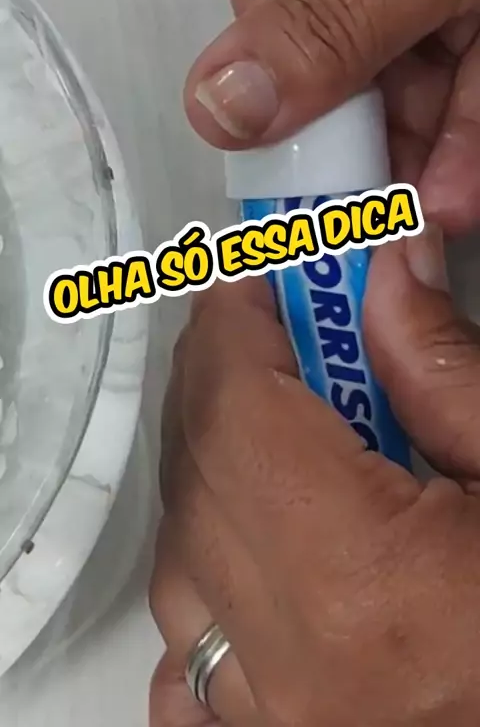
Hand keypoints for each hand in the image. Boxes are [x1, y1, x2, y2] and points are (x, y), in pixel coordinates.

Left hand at [150, 229, 479, 725]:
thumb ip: (446, 369)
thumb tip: (385, 273)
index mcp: (365, 586)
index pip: (234, 412)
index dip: (231, 323)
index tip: (255, 274)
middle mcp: (297, 664)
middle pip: (198, 472)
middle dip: (223, 374)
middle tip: (278, 323)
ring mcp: (277, 715)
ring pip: (181, 556)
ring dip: (213, 461)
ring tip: (281, 416)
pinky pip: (189, 652)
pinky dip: (204, 573)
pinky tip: (246, 537)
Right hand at [184, 0, 479, 233]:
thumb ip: (329, 19)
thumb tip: (216, 104)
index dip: (257, 0)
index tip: (278, 75)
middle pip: (332, 9)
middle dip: (350, 106)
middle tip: (345, 185)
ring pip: (407, 55)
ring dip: (414, 141)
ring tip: (415, 211)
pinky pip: (469, 73)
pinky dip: (468, 134)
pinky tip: (462, 189)